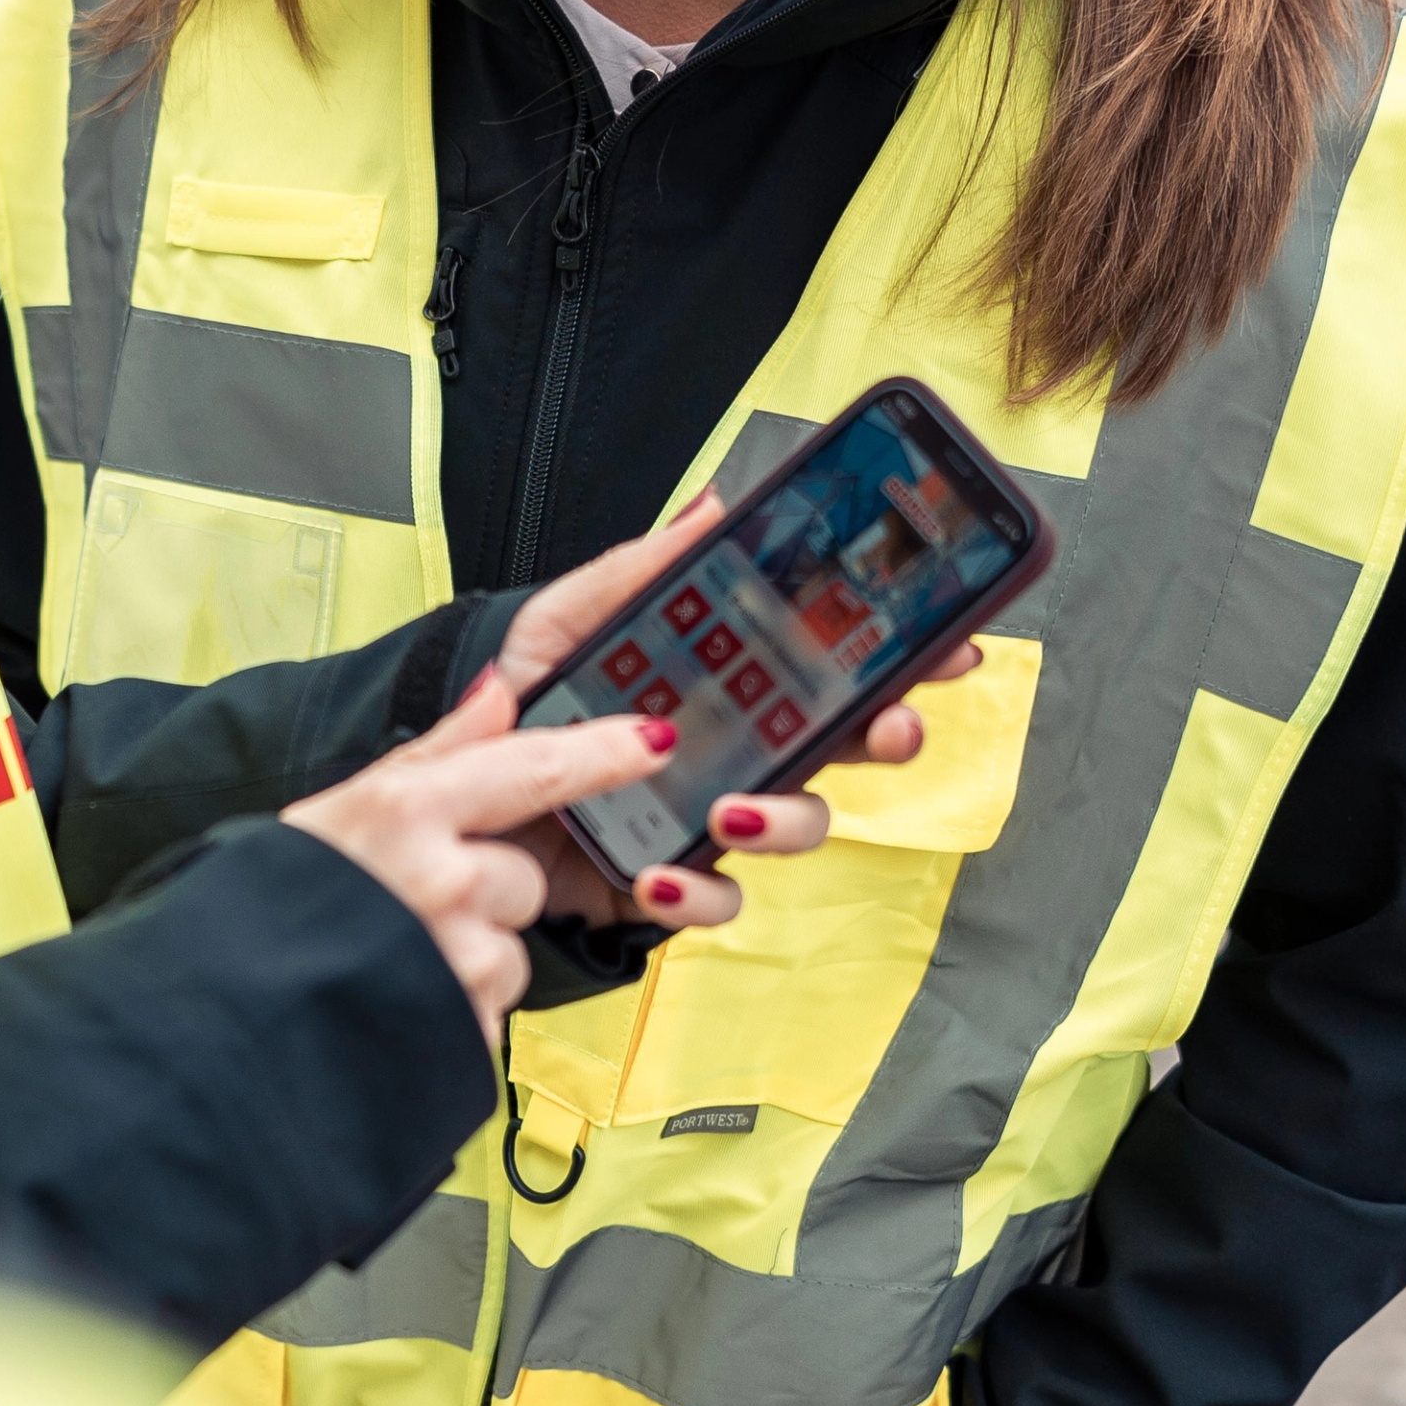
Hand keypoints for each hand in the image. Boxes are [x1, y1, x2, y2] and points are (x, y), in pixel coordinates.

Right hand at [286, 677, 699, 1044]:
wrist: (228, 1006)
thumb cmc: (279, 901)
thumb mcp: (346, 807)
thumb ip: (437, 751)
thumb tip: (501, 686)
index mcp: (407, 810)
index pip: (533, 769)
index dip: (602, 754)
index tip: (654, 739)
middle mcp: (439, 880)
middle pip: (525, 876)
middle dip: (487, 894)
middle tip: (414, 905)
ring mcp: (456, 958)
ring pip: (510, 948)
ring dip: (471, 956)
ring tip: (400, 958)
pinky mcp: (463, 1026)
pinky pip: (492, 1008)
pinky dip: (458, 1008)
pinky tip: (404, 999)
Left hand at [483, 487, 983, 924]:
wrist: (454, 784)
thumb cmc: (523, 698)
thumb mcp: (569, 618)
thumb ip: (644, 568)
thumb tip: (716, 507)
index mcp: (730, 686)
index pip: (834, 669)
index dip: (902, 661)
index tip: (952, 644)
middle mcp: (737, 752)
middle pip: (844, 749)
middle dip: (886, 738)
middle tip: (891, 728)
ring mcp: (709, 818)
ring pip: (797, 827)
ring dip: (783, 820)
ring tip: (726, 809)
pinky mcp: (670, 880)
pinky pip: (715, 898)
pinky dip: (697, 892)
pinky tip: (658, 872)